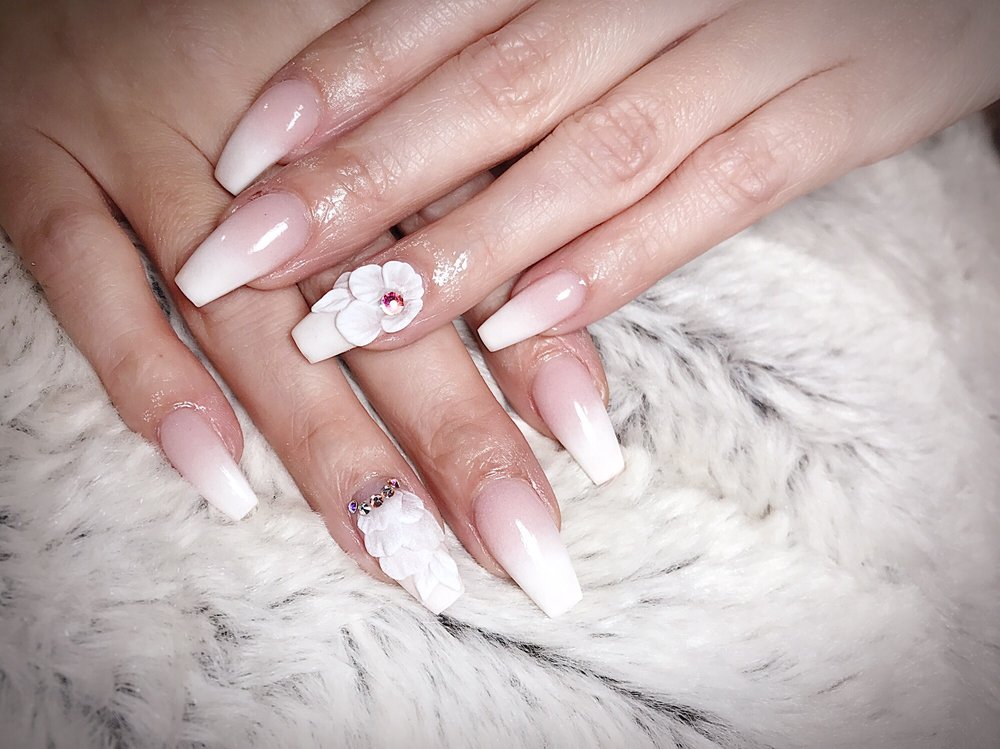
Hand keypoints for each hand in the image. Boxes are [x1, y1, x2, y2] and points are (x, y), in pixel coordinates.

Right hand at [0, 0, 622, 616]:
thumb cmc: (243, 12)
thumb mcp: (375, 61)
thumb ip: (460, 166)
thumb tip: (557, 299)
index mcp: (369, 105)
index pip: (470, 241)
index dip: (533, 347)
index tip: (588, 451)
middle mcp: (274, 147)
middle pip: (381, 307)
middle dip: (457, 436)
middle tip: (520, 548)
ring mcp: (147, 154)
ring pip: (251, 320)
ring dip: (327, 442)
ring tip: (398, 553)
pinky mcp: (40, 167)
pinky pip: (86, 284)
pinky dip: (147, 380)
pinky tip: (216, 477)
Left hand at [174, 0, 999, 355]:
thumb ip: (524, 14)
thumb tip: (398, 90)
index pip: (445, 10)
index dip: (339, 84)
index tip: (243, 164)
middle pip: (492, 88)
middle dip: (363, 181)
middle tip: (247, 259)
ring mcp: (757, 46)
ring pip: (588, 156)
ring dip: (467, 247)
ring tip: (357, 320)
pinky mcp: (835, 113)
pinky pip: (713, 200)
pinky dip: (615, 265)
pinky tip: (524, 327)